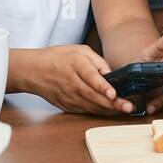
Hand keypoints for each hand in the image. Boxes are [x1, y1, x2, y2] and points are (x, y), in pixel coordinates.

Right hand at [14, 46, 135, 115]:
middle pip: (93, 96)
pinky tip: (111, 111)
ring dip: (108, 110)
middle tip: (129, 106)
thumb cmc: (58, 57)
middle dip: (112, 103)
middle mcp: (71, 82)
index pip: (90, 77)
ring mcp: (68, 96)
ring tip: (125, 110)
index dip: (102, 86)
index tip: (114, 93)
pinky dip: (98, 111)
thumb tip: (113, 74)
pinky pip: (85, 110)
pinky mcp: (66, 105)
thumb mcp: (80, 50)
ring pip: (90, 106)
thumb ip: (98, 61)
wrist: (33, 71)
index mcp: (75, 65)